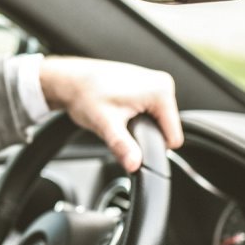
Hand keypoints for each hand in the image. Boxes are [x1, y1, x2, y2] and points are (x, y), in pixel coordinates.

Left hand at [38, 56, 182, 172]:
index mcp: (161, 91)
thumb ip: (123, 146)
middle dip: (144, 134)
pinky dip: (138, 116)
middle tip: (120, 124)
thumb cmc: (85, 95)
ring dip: (140, 125)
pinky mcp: (148, 85)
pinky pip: (152, 112)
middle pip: (166, 129)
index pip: (173, 137)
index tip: (129, 136)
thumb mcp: (105, 124)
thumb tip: (135, 165)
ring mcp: (156, 82)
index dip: (151, 145)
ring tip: (118, 117)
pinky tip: (120, 110)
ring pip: (159, 122)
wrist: (71, 79)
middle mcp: (163, 83)